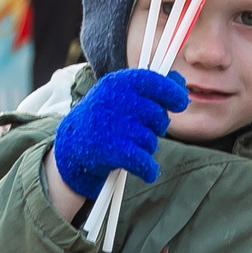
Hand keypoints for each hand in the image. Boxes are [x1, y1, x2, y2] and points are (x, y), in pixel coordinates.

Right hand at [51, 67, 187, 202]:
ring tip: (130, 146)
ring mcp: (111, 125)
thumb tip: (180, 81)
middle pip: (158, 115)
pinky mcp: (110, 150)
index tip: (181, 102)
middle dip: (156, 127)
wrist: (70, 147)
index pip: (154, 81)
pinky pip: (144, 161)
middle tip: (140, 131)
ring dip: (147, 147)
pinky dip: (148, 169)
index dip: (172, 92)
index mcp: (118, 82)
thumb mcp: (124, 95)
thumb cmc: (105, 118)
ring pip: (152, 140)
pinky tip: (146, 170)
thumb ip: (154, 85)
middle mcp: (114, 100)